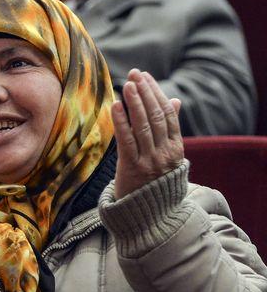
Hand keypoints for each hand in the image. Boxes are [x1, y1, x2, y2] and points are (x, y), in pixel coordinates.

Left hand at [112, 69, 183, 198]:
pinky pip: (127, 140)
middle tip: (134, 74)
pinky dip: (121, 121)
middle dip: (145, 92)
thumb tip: (175, 101)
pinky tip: (115, 105)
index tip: (145, 77)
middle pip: (156, 115)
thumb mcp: (169, 157)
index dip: (156, 93)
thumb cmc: (156, 183)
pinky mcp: (133, 168)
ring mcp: (150, 161)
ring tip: (127, 84)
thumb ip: (170, 130)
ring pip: (143, 125)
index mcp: (176, 148)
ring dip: (134, 102)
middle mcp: (165, 153)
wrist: (150, 216)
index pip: (168, 114)